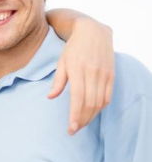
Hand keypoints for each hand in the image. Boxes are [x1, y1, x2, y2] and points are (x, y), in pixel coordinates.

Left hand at [48, 18, 113, 134]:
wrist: (93, 31)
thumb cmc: (72, 48)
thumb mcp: (61, 62)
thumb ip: (58, 81)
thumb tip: (50, 97)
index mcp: (78, 70)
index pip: (78, 99)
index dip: (75, 116)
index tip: (70, 129)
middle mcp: (93, 73)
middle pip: (90, 104)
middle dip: (82, 120)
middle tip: (74, 130)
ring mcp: (104, 74)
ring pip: (100, 102)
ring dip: (91, 116)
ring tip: (81, 124)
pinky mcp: (111, 75)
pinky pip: (108, 96)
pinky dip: (100, 107)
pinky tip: (92, 113)